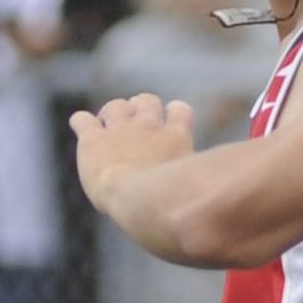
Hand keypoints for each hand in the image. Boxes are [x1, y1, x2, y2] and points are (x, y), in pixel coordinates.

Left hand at [70, 93, 195, 210]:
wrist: (139, 198)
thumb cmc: (174, 202)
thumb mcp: (196, 184)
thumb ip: (198, 176)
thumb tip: (221, 195)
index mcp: (176, 136)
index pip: (179, 109)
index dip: (172, 114)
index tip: (168, 125)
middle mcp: (149, 126)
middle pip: (147, 100)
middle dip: (140, 109)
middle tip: (134, 128)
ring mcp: (120, 130)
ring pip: (116, 105)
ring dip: (112, 114)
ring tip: (108, 129)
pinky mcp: (93, 140)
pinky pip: (81, 120)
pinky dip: (81, 123)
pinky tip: (83, 131)